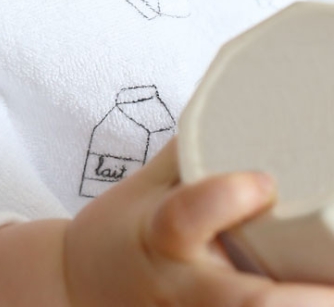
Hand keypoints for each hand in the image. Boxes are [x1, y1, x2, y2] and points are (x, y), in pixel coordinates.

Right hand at [64, 137, 333, 306]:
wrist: (82, 287)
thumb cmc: (128, 227)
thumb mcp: (148, 185)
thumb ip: (195, 155)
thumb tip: (247, 106)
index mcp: (160, 235)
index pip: (187, 218)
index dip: (225, 199)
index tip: (266, 179)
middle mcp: (184, 288)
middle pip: (248, 305)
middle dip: (304, 299)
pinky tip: (320, 295)